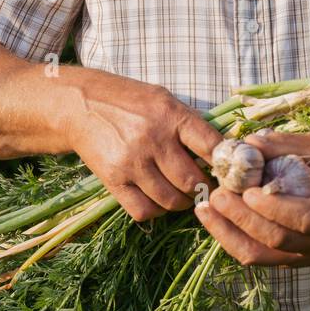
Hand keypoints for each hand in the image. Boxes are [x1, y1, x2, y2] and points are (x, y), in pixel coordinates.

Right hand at [70, 80, 217, 222]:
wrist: (81, 105)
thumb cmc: (129, 101)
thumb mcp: (163, 99)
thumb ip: (189, 123)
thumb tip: (223, 152)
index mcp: (171, 115)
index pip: (212, 146)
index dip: (225, 164)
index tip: (228, 172)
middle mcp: (153, 139)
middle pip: (192, 180)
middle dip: (204, 188)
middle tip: (205, 188)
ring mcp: (132, 162)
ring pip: (171, 200)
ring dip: (181, 202)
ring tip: (182, 194)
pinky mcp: (113, 180)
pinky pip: (144, 210)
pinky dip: (156, 211)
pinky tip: (157, 199)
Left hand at [193, 130, 309, 267]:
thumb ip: (284, 146)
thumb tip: (248, 144)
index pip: (305, 220)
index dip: (274, 208)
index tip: (248, 191)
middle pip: (278, 240)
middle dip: (242, 218)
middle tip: (217, 195)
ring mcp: (306, 256)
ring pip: (261, 256)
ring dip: (229, 233)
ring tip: (205, 210)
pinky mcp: (289, 260)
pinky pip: (257, 257)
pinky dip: (232, 240)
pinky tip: (214, 220)